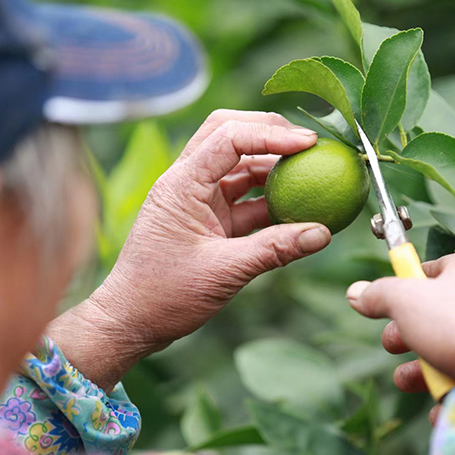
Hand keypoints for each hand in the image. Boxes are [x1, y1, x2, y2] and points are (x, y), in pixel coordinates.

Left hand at [49, 110, 331, 389]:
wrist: (130, 322)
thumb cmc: (164, 296)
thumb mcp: (224, 272)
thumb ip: (275, 249)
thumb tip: (323, 233)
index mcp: (182, 184)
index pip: (229, 137)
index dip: (272, 134)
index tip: (309, 143)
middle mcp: (188, 182)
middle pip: (230, 133)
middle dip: (270, 131)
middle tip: (310, 144)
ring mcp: (198, 199)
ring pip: (239, 165)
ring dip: (274, 167)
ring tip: (312, 174)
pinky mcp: (209, 219)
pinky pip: (244, 197)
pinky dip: (270, 199)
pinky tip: (299, 208)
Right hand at [347, 251, 454, 384]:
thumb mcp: (404, 300)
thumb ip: (378, 294)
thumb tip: (355, 293)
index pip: (432, 268)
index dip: (405, 283)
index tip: (385, 301)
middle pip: (436, 313)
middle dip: (406, 334)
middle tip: (392, 344)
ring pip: (448, 349)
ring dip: (420, 369)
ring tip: (407, 380)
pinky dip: (449, 391)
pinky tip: (439, 401)